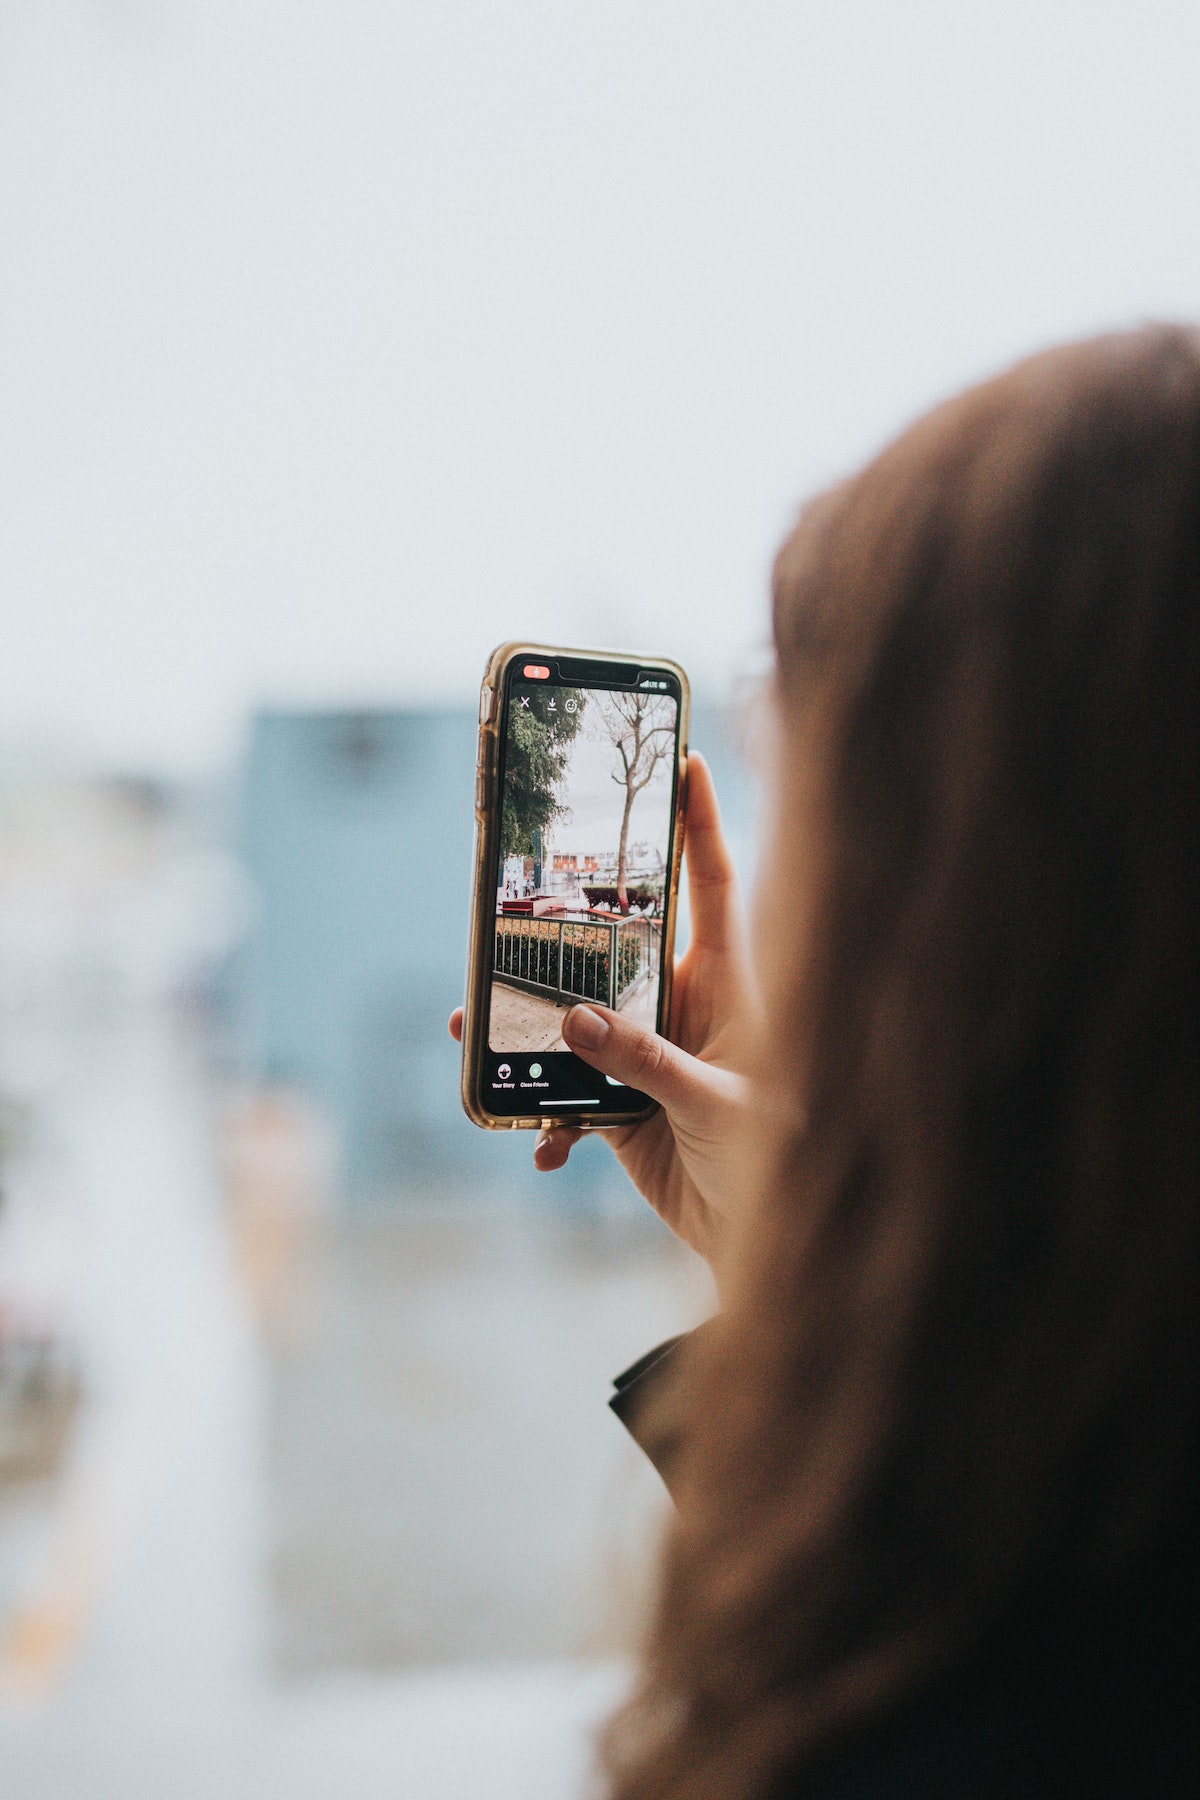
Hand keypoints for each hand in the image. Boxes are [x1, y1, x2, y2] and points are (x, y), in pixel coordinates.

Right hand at [449, 753, 755, 1274]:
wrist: (760, 1239)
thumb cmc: (772, 1157)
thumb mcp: (713, 1102)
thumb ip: (646, 1062)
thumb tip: (574, 1022)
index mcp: (729, 982)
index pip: (715, 884)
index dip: (701, 821)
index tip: (685, 759)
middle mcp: (685, 1003)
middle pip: (617, 940)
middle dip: (560, 926)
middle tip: (508, 904)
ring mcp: (648, 1051)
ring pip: (574, 1013)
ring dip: (524, 1024)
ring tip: (470, 1027)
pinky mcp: (621, 1101)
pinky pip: (564, 1089)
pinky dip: (543, 1113)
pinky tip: (544, 1148)